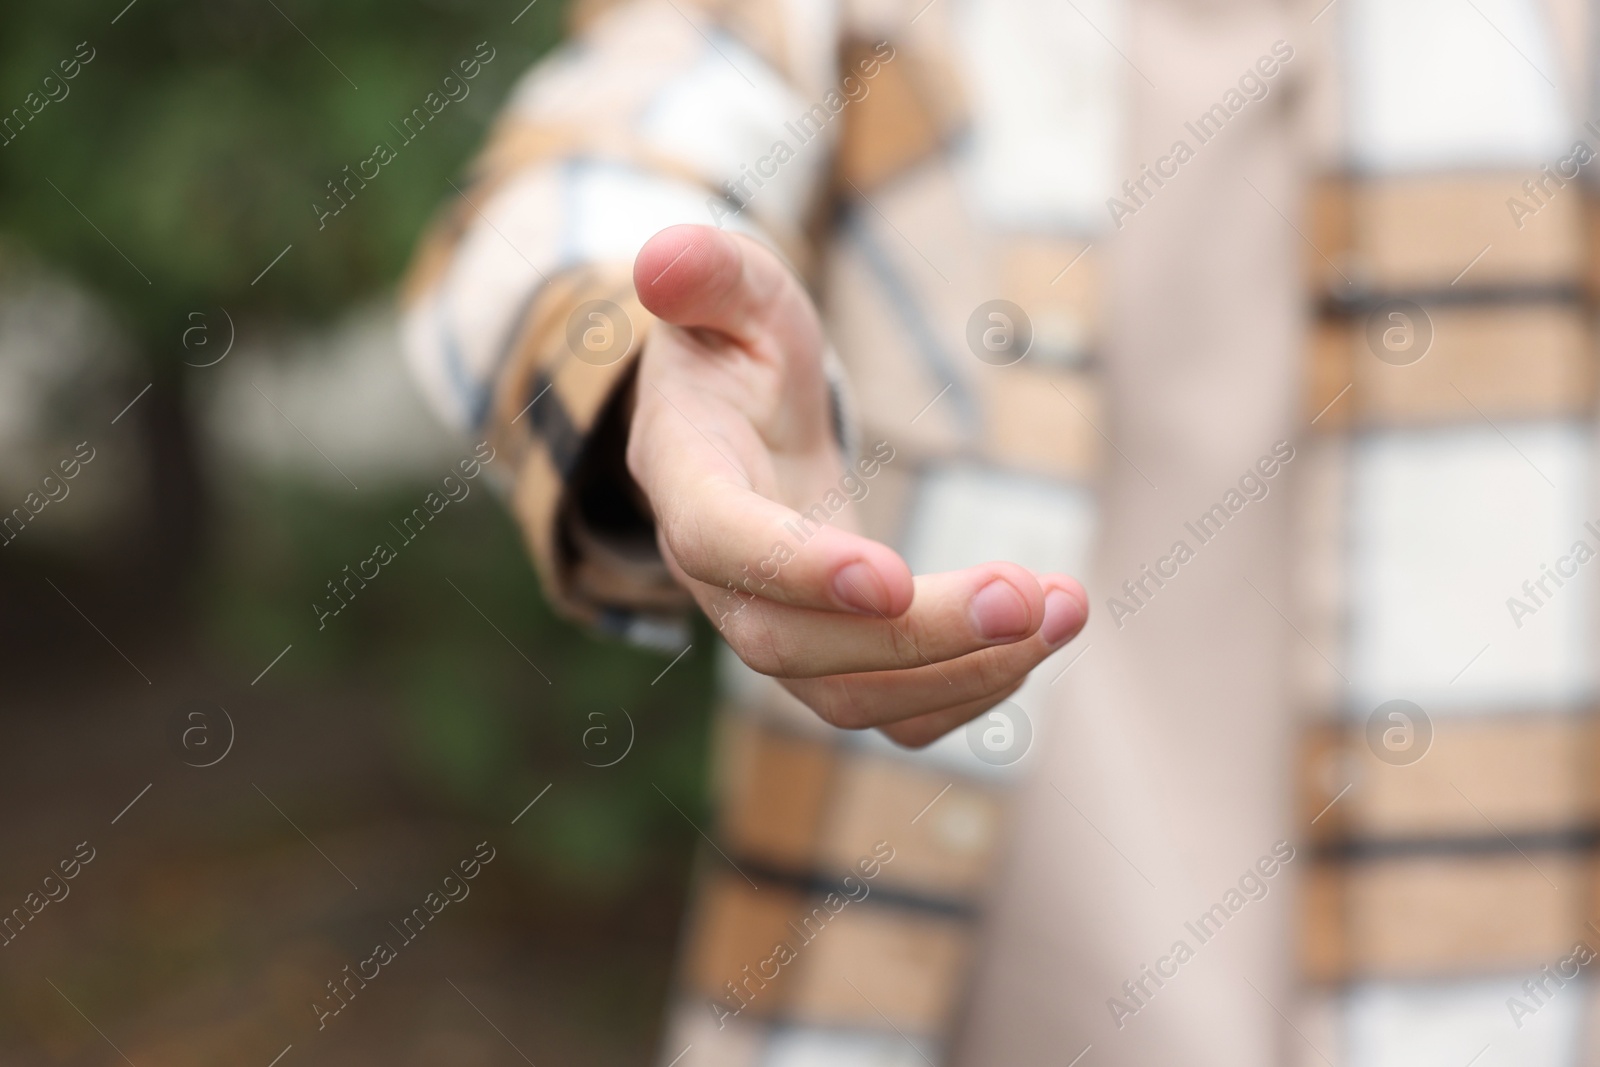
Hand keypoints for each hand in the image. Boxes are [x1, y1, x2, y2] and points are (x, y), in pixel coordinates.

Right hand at [628, 224, 1087, 746]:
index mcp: (683, 478)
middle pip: (795, 647)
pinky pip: (887, 710)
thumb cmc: (735, 344)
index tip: (890, 575)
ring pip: (847, 696)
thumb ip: (705, 274)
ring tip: (1066, 610)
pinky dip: (966, 691)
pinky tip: (1039, 639)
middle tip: (1031, 596)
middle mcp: (715, 575)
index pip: (722, 542)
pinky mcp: (825, 654)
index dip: (796, 569)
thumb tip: (665, 257)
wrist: (736, 422)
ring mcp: (768, 626)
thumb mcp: (727, 292)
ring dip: (964, 670)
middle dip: (918, 634)